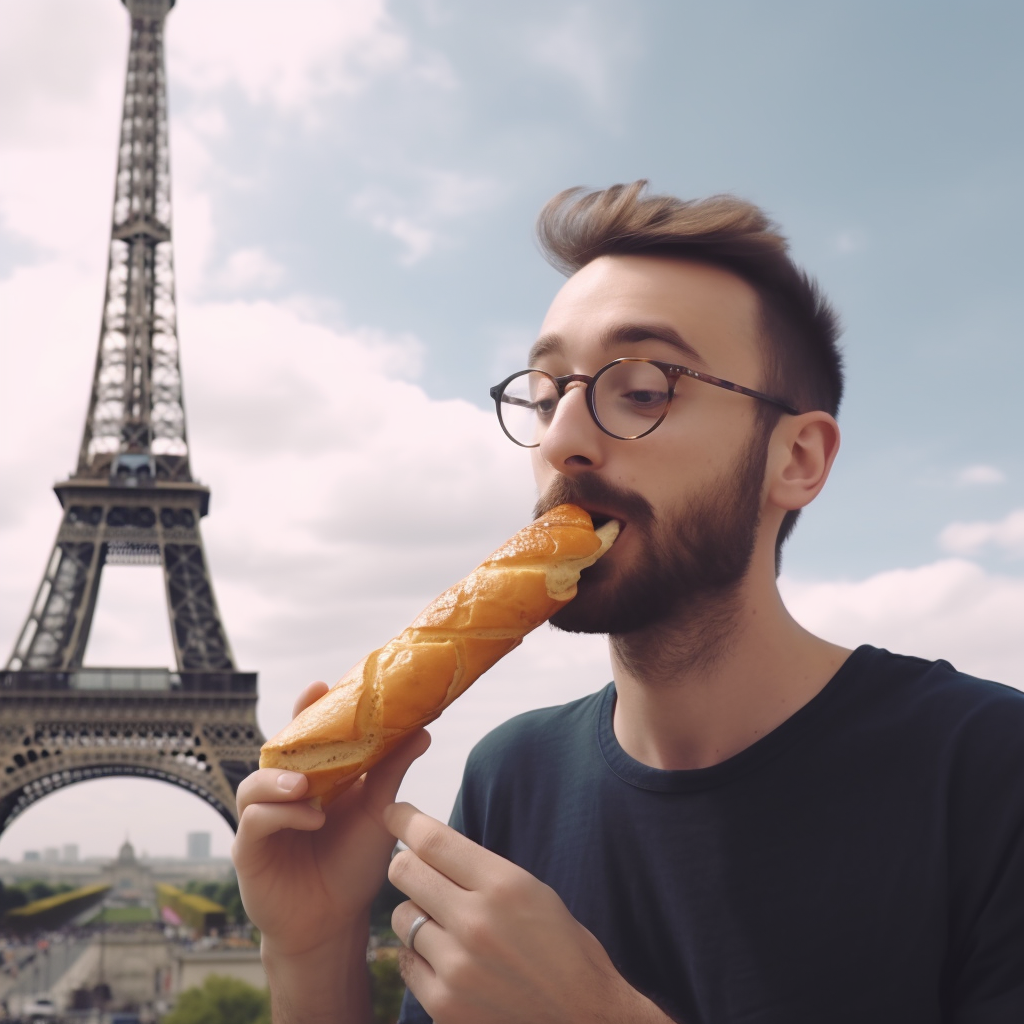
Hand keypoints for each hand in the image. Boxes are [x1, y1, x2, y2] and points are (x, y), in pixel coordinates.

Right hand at [232, 681, 429, 959]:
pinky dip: (280, 814)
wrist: (334, 923)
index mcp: (313, 777)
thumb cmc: (353, 864)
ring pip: (255, 785)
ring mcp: (262, 820)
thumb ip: (391, 772)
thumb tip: (422, 730)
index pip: (305, 736)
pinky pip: (255, 822)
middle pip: (275, 753)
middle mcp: (282, 793)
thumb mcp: (378, 812)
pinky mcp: (250, 850)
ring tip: (306, 785)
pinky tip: (311, 818)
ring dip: (279, 779)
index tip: (320, 686)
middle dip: (288, 732)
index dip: (308, 709)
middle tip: (308, 720)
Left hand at [384, 803, 672, 1023]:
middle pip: (404, 871)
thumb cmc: (564, 949)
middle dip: (408, 864)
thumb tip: (430, 845)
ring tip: (448, 925)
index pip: (433, 839)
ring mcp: (457, 967)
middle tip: (420, 870)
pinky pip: (407, 962)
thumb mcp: (533, 891)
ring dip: (417, 914)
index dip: (405, 819)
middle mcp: (476, 923)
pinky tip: (451, 961)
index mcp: (504, 885)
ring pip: (402, 917)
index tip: (394, 813)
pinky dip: (422, 957)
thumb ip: (481, 869)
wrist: (584, 1017)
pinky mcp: (444, 1005)